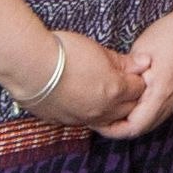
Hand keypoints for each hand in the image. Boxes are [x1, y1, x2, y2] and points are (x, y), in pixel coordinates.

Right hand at [30, 28, 145, 131]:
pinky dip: (90, 114)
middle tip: (123, 82)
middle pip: (128, 108)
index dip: (137, 78)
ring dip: (111, 109)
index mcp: (115, 90)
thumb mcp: (98, 50)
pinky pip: (86, 122)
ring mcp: (84, 119)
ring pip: (108, 120)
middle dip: (130, 97)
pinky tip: (84, 101)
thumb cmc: (63, 52)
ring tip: (104, 93)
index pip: (139, 89)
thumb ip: (122, 61)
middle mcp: (103, 110)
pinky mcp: (65, 122)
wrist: (29, 67)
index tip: (132, 71)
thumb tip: (143, 64)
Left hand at [98, 5, 172, 139]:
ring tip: (114, 111)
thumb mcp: (141, 51)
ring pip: (154, 121)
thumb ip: (128, 74)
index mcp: (161, 93)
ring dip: (134, 120)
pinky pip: (162, 111)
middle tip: (101, 119)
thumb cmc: (171, 33)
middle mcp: (172, 101)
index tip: (97, 123)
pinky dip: (145, 112)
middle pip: (144, 128)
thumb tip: (115, 88)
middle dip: (121, 128)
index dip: (114, 130)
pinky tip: (134, 101)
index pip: (134, 127)